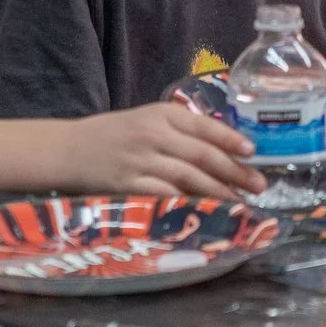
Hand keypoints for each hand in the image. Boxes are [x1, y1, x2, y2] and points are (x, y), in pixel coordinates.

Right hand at [67, 102, 261, 199]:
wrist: (66, 150)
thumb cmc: (111, 136)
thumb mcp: (144, 121)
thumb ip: (178, 130)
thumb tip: (223, 148)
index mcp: (159, 114)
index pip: (204, 126)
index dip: (231, 140)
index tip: (253, 152)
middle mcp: (152, 135)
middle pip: (202, 155)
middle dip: (235, 172)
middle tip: (259, 185)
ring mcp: (140, 161)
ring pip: (189, 178)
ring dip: (219, 192)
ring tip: (240, 202)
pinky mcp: (128, 186)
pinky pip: (166, 197)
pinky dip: (188, 205)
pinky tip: (205, 212)